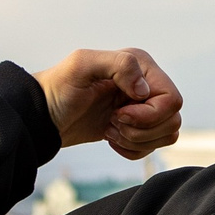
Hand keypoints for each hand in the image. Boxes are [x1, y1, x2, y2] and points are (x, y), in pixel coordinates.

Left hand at [34, 48, 183, 159]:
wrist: (42, 115)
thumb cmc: (57, 89)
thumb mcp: (82, 65)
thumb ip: (119, 65)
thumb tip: (144, 90)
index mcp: (141, 66)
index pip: (172, 99)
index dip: (149, 114)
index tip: (118, 113)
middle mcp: (147, 85)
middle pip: (172, 119)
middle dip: (142, 129)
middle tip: (113, 122)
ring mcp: (142, 107)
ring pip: (167, 134)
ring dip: (138, 140)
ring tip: (110, 129)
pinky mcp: (136, 127)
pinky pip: (154, 146)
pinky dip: (133, 149)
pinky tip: (110, 138)